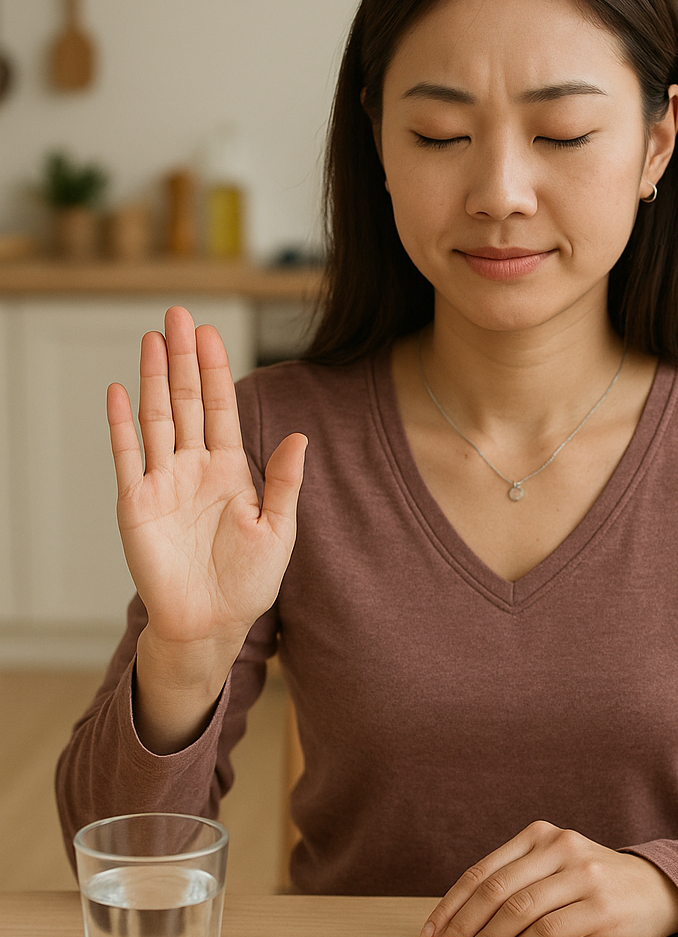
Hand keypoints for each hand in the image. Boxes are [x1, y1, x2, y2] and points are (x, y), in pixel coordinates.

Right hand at [107, 307, 306, 650]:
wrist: (211, 622)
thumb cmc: (248, 581)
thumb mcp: (279, 530)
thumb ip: (285, 482)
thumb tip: (299, 436)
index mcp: (230, 470)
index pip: (222, 408)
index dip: (216, 370)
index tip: (210, 332)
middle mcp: (194, 468)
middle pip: (187, 402)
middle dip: (183, 359)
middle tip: (178, 314)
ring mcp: (163, 482)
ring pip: (157, 418)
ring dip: (154, 378)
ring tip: (152, 338)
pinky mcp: (136, 502)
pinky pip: (127, 455)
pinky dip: (121, 423)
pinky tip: (118, 390)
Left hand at [420, 820, 677, 936]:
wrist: (658, 890)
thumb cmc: (597, 885)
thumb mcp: (556, 868)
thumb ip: (518, 882)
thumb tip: (463, 923)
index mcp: (539, 835)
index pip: (483, 870)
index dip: (452, 904)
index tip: (431, 931)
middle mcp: (558, 846)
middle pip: (496, 889)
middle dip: (463, 924)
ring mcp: (581, 873)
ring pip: (519, 909)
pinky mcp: (599, 904)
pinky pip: (549, 929)